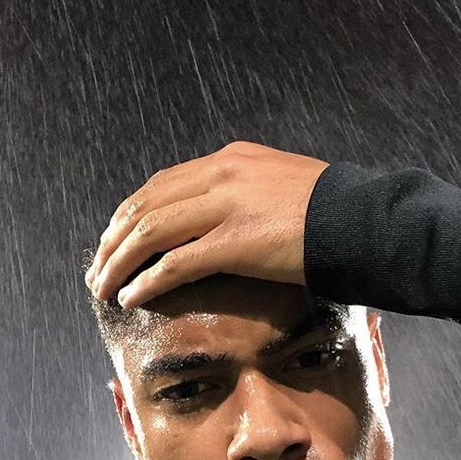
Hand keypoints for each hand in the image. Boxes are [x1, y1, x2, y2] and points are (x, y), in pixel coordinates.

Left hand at [85, 140, 328, 307]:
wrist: (364, 220)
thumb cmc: (329, 210)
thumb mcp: (277, 186)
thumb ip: (242, 195)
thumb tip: (218, 220)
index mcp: (227, 161)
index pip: (159, 185)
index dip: (128, 215)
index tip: (113, 241)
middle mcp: (220, 175)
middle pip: (144, 207)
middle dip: (112, 242)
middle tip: (96, 269)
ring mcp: (227, 207)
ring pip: (150, 233)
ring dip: (119, 264)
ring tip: (102, 287)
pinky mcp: (237, 242)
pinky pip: (175, 263)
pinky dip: (147, 282)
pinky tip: (131, 298)